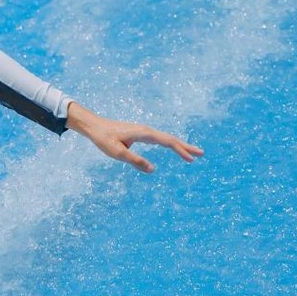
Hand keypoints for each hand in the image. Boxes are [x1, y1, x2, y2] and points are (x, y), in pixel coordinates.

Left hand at [65, 102, 202, 173]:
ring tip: (192, 153)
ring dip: (179, 145)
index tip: (192, 158)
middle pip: (170, 139)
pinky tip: (173, 148)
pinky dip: (169, 144)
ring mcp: (144, 131)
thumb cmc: (104, 139)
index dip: (180, 150)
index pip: (167, 142)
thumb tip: (153, 170)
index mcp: (144, 133)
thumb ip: (135, 161)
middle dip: (186, 146)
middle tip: (201, 153)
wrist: (94, 126)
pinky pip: (159, 139)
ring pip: (166, 138)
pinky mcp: (140, 134)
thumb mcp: (118, 153)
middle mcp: (146, 131)